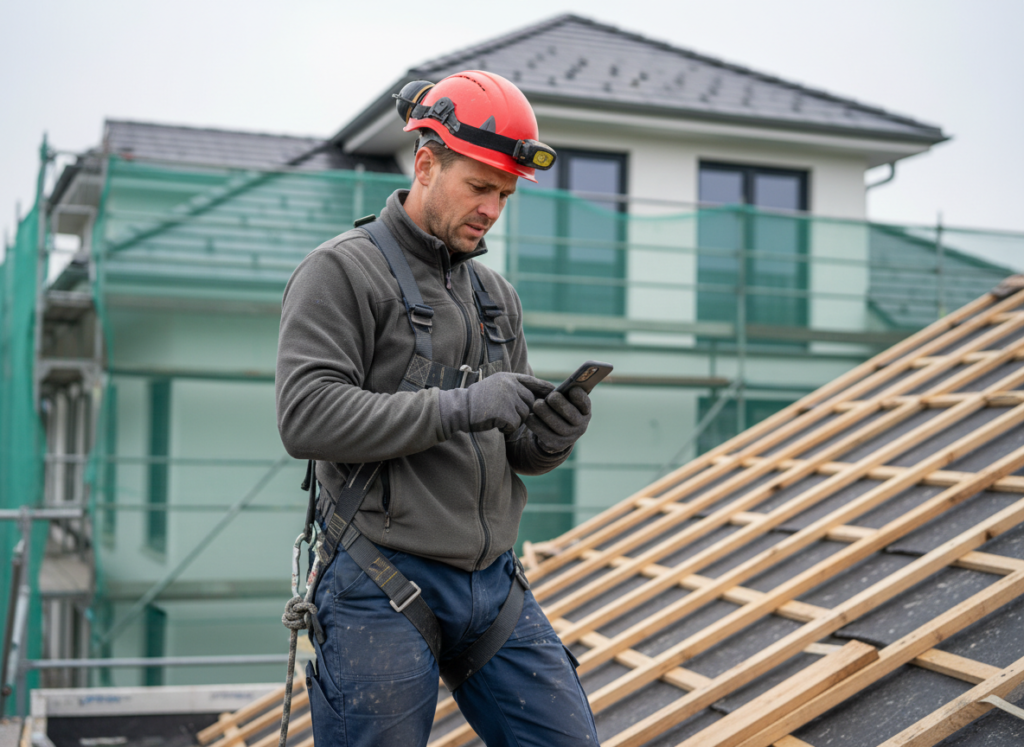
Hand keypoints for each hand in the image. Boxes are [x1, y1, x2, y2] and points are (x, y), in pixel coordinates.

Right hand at [439, 373, 553, 436]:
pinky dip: (506, 428)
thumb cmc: (477, 400)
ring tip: (497, 417)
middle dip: (523, 411)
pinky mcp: (504, 412)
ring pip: (524, 415)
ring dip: (513, 421)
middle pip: (531, 402)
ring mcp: (508, 398)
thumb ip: (514, 387)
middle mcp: (510, 385)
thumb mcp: (496, 386)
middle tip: (505, 413)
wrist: (459, 408)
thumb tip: (536, 397)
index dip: (545, 389)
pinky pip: (515, 424)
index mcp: (508, 377)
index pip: (533, 382)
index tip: (555, 393)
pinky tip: (495, 423)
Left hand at [527, 386, 591, 453]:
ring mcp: (569, 437)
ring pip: (558, 426)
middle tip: (551, 396)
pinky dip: (536, 424)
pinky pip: (545, 435)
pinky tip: (529, 417)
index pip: (585, 404)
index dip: (580, 397)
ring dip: (546, 414)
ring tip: (537, 404)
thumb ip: (562, 392)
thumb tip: (552, 389)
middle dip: (561, 404)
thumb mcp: (563, 399)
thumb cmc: (558, 408)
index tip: (572, 389)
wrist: (553, 431)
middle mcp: (580, 426)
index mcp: (584, 411)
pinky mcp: (556, 445)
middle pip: (572, 416)